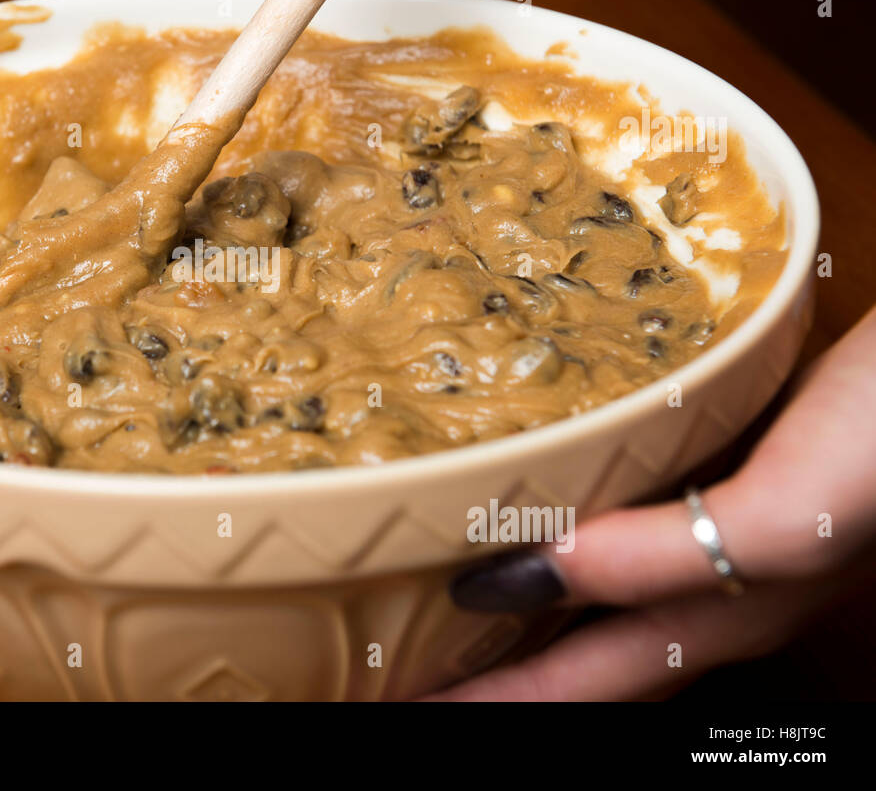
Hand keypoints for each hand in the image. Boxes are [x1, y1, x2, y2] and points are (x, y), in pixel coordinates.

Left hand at [429, 305, 875, 699]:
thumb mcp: (784, 515)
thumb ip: (656, 561)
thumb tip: (520, 582)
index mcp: (719, 615)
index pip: (577, 684)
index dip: (493, 703)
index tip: (401, 706)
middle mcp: (711, 591)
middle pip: (581, 658)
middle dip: (496, 677)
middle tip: (405, 666)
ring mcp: (717, 538)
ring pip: (596, 600)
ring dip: (522, 616)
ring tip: (442, 604)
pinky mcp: (722, 480)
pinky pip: (619, 529)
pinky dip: (564, 539)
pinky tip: (534, 507)